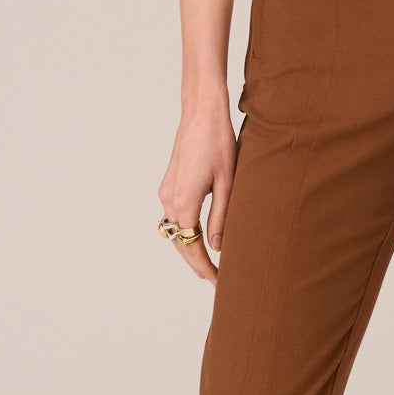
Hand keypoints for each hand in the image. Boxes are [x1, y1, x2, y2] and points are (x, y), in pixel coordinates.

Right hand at [158, 97, 236, 283]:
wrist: (201, 113)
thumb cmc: (218, 143)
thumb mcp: (227, 183)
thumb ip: (221, 217)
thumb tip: (218, 246)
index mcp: (184, 202)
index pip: (192, 247)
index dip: (204, 267)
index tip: (218, 282)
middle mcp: (169, 199)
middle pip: (179, 243)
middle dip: (196, 263)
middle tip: (215, 279)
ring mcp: (166, 191)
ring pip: (175, 231)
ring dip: (189, 248)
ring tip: (209, 264)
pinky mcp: (168, 183)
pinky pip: (174, 217)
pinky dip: (184, 232)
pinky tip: (199, 237)